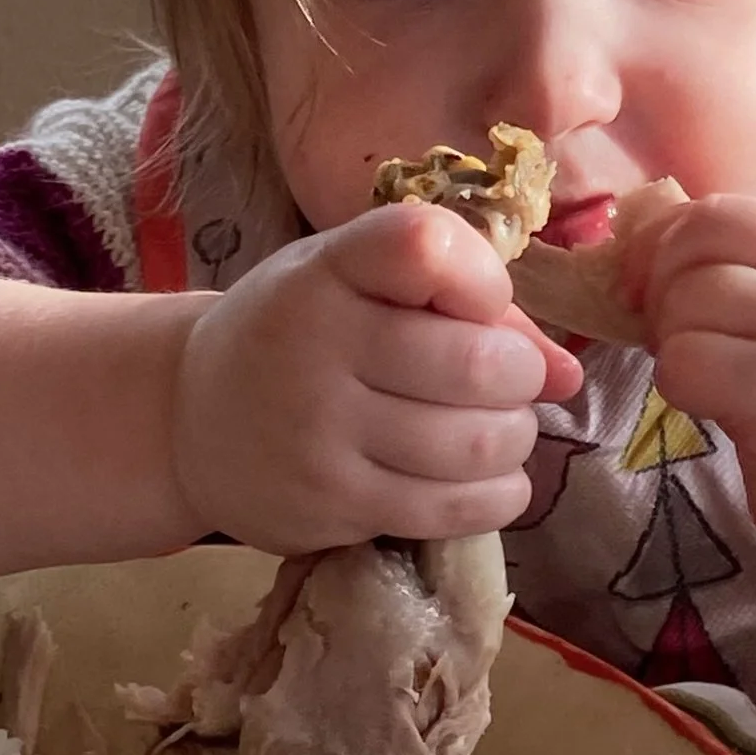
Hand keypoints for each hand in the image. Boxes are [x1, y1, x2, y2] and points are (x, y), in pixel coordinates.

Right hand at [172, 203, 581, 555]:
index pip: (426, 246)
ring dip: (513, 438)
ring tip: (493, 428)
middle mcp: (316, 346)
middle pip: (478, 363)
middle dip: (518, 376)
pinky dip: (498, 493)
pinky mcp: (333, 506)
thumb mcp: (356, 285)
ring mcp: (321, 434)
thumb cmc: (298, 335)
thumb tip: (566, 376)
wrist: (189, 418)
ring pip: (478, 444)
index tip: (478, 301)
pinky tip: (484, 477)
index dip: (482, 278)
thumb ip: (462, 306)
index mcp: (326, 270)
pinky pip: (456, 508)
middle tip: (504, 381)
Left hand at [620, 194, 755, 577]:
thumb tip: (651, 240)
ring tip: (711, 376)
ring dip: (673, 342)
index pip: (733, 207)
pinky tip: (713, 408)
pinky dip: (678, 385)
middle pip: (702, 237)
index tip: (662, 282)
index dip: (677, 239)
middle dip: (663, 280)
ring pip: (684, 300)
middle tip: (676, 331)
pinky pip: (681, 362)